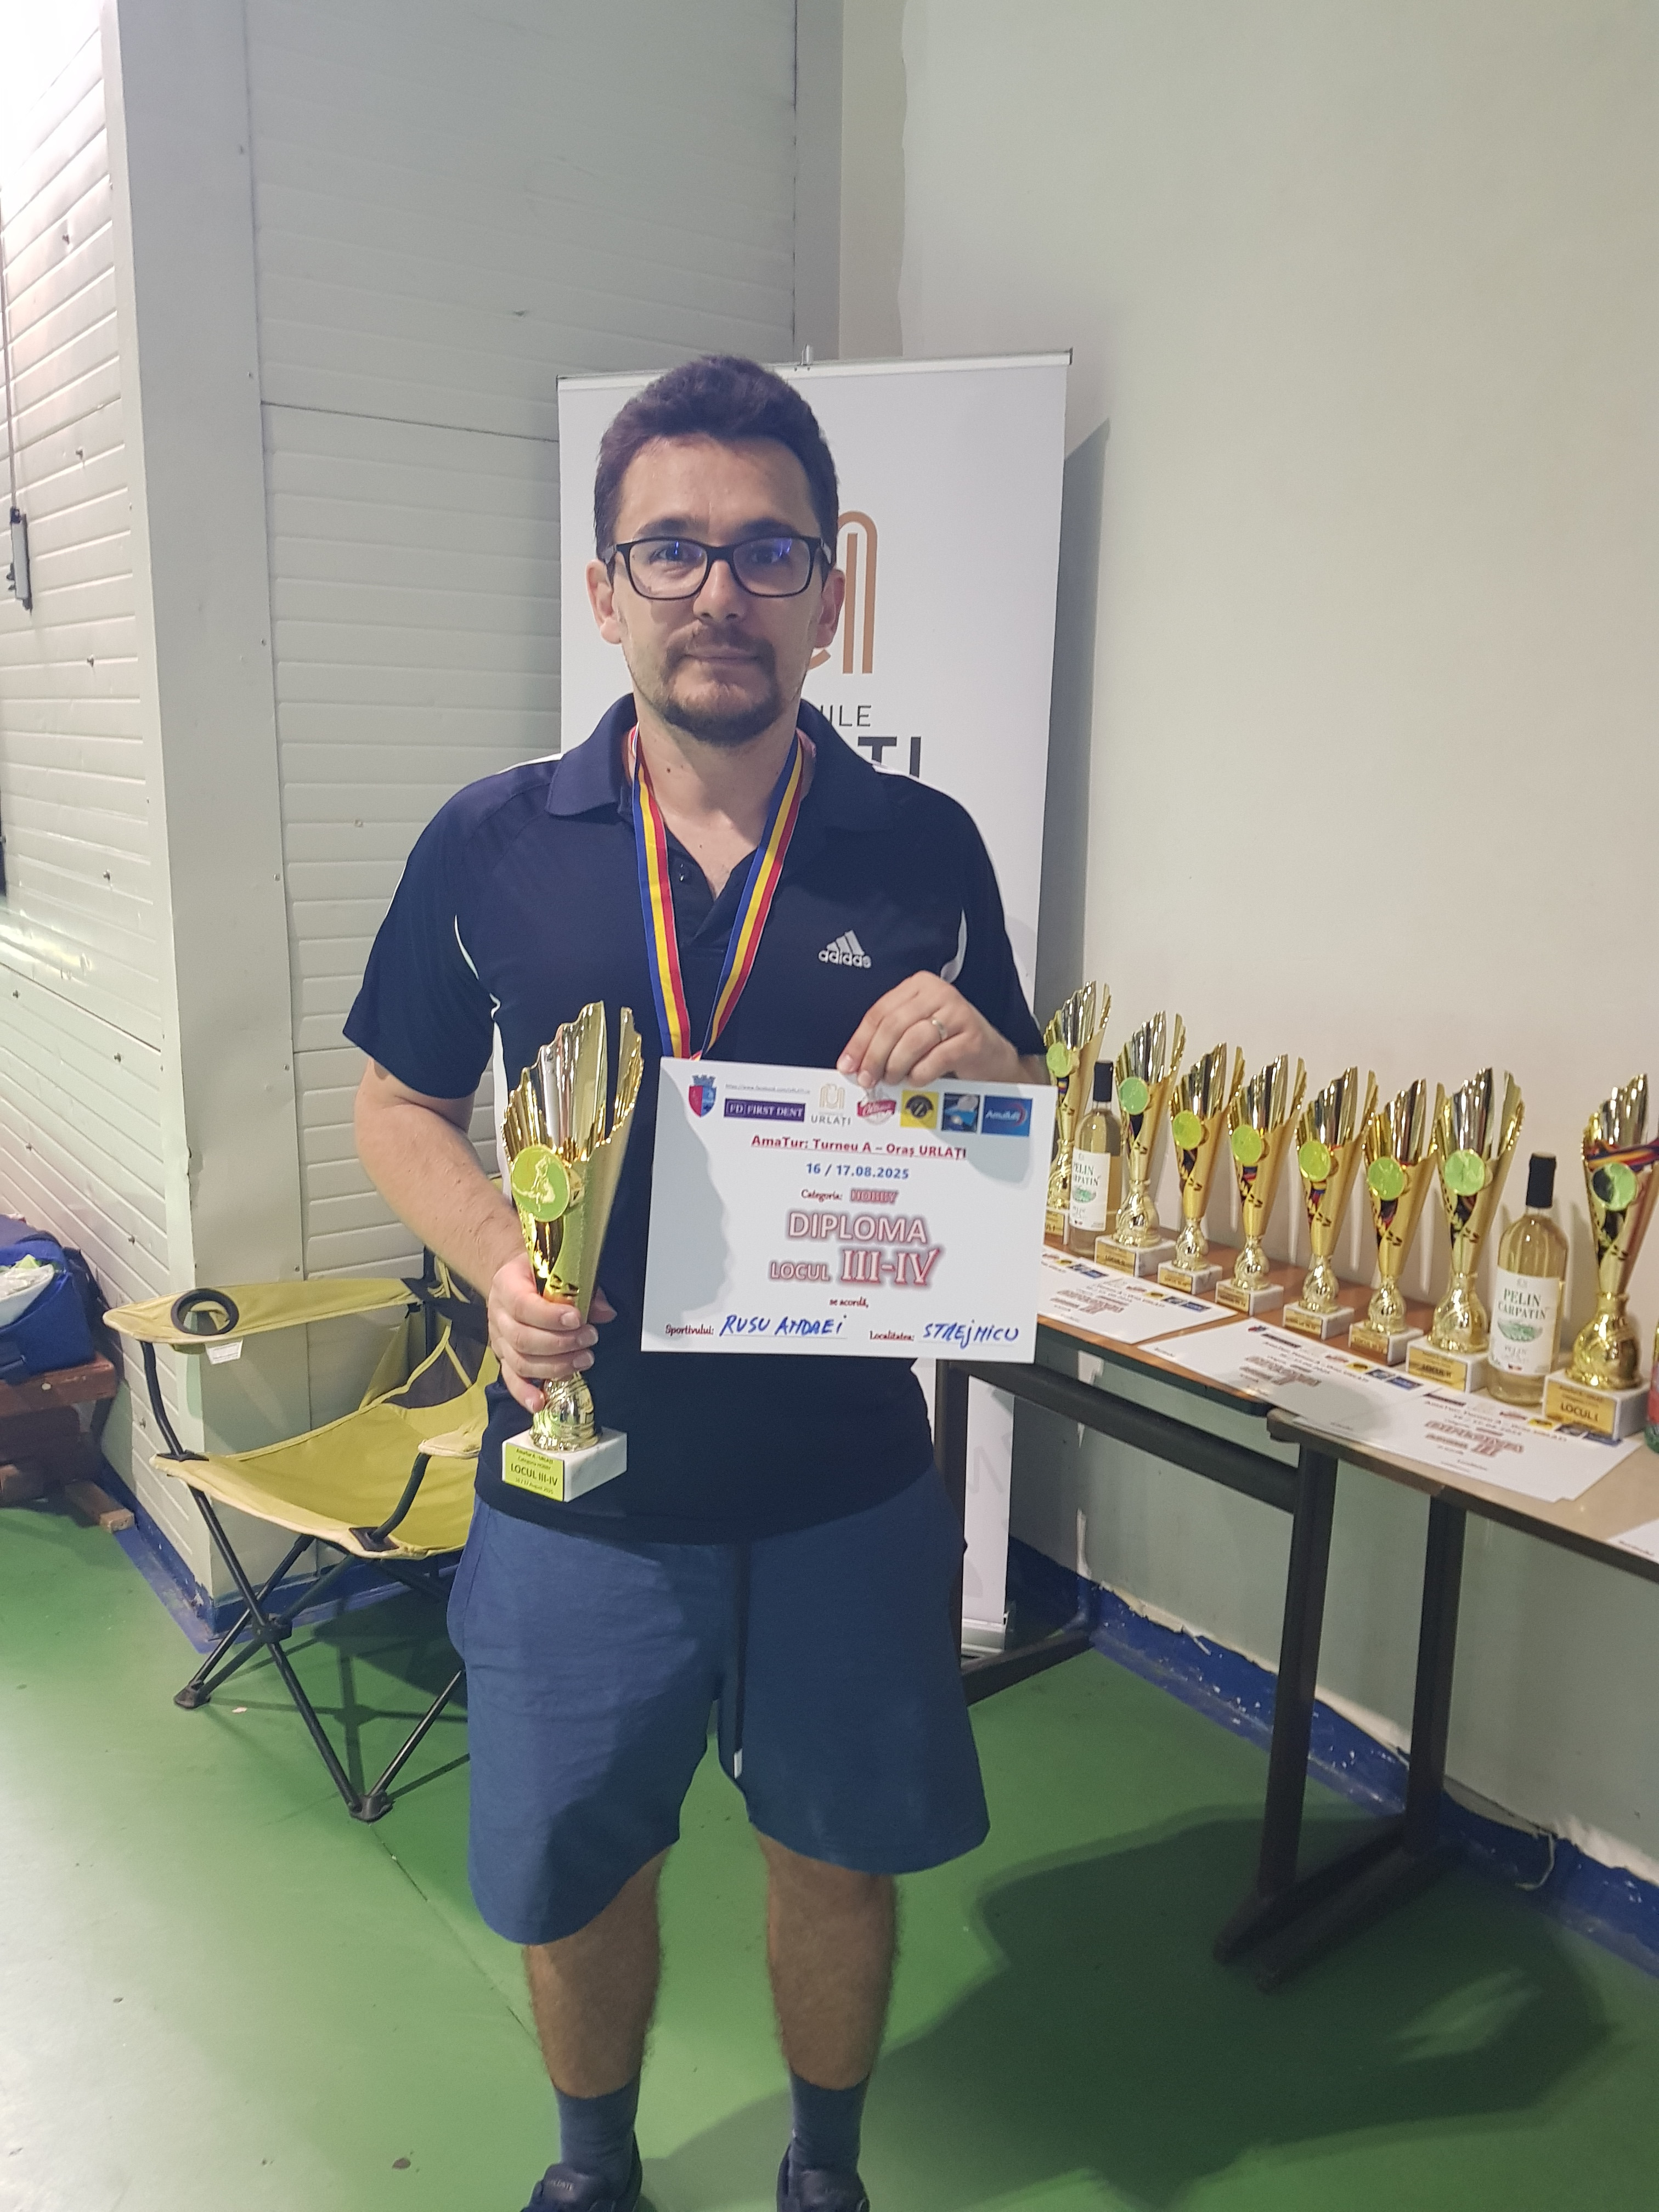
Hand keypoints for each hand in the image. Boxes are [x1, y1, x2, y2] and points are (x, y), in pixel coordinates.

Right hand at [488, 1251, 615, 1415]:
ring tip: (584, 1360)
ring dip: (555, 1366)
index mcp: (507, 1286)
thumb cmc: (539, 1274)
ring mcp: (499, 1340)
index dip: (550, 1316)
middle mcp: (498, 1315)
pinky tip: (540, 1402)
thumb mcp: (558, 1269)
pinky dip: (525, 1393)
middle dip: (561, 1343)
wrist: (516, 1279)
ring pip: (521, 1362)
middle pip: (523, 1338)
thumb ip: (582, 1289)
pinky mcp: (504, 1358)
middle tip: (590, 1338)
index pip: (523, 1305)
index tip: (577, 1319)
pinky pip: (511, 1379)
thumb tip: (606, 1313)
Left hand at [838, 973, 1025, 1090]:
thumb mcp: (916, 1032)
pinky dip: (921, 1072)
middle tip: (867, 1078)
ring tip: (892, 1080)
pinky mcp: (973, 1037)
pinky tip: (916, 1079)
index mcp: (919, 986)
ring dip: (896, 1065)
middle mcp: (939, 993)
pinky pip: (938, 1057)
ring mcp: (958, 1013)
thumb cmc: (948, 1044)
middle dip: (875, 1055)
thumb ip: (888, 1039)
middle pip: (894, 1025)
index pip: (880, 1012)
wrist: (990, 1058)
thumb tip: (855, 1062)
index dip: (860, 1041)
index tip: (847, 1064)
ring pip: (913, 1039)